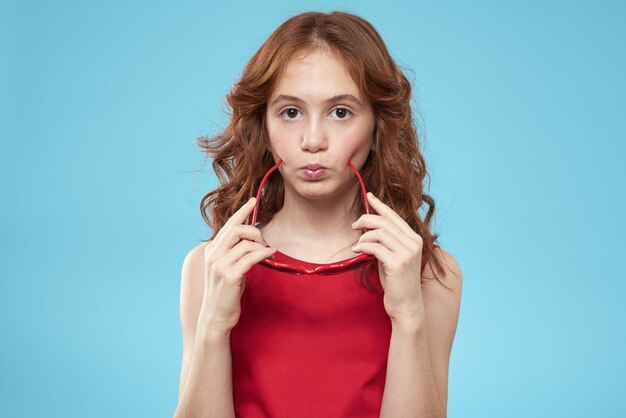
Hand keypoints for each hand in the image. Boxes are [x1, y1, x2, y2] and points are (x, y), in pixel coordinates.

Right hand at [200, 197, 276, 332]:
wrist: (215, 317)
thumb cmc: (226, 293)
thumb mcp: (228, 268)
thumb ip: (235, 252)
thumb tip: (252, 239)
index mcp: (212, 250)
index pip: (228, 225)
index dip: (242, 211)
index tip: (253, 200)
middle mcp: (213, 255)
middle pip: (237, 229)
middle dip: (255, 231)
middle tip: (264, 242)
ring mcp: (219, 266)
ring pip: (246, 243)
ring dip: (261, 245)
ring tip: (268, 252)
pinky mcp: (229, 276)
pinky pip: (250, 257)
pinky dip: (263, 253)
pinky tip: (270, 254)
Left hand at [351, 192, 424, 323]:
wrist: (406, 306)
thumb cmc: (397, 282)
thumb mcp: (392, 257)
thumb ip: (386, 242)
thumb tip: (368, 227)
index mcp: (414, 238)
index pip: (395, 216)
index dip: (380, 205)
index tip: (369, 195)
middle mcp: (413, 242)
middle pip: (385, 221)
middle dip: (366, 219)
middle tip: (354, 225)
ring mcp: (407, 252)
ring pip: (379, 232)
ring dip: (363, 236)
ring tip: (357, 244)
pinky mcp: (398, 263)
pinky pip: (374, 246)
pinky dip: (362, 246)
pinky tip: (357, 251)